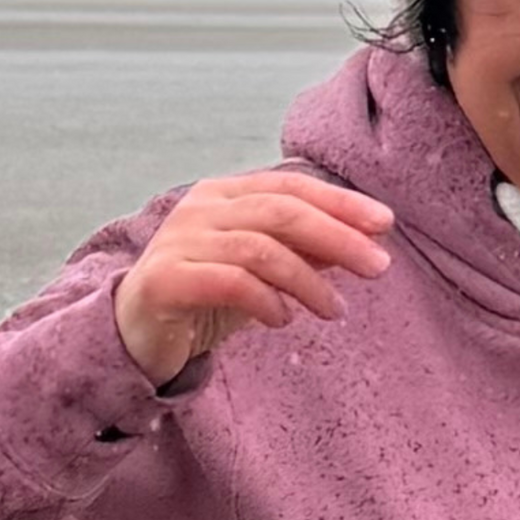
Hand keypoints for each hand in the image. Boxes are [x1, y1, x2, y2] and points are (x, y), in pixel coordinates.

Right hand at [113, 171, 395, 385]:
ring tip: (336, 310)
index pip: (291, 186)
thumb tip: (361, 244)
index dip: (340, 202)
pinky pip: (229, 282)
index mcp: (224, 194)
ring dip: (308, 280)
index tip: (385, 223)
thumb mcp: (261, 271)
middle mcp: (200, 208)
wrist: (134, 333)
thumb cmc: (203, 296)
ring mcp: (180, 241)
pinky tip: (284, 320)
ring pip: (260, 248)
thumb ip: (302, 252)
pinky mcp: (165, 280)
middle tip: (378, 266)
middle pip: (282, 211)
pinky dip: (266, 300)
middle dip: (338, 236)